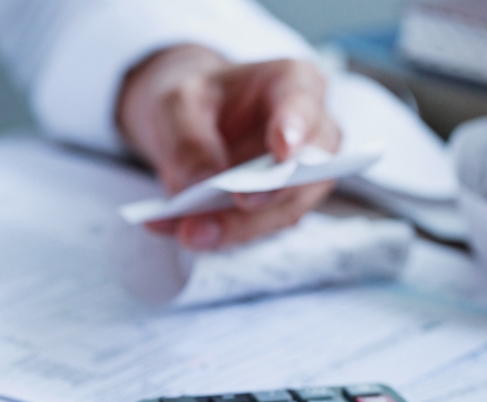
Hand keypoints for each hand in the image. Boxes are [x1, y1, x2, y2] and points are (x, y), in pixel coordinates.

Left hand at [117, 45, 341, 249]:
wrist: (187, 120)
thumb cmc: (194, 98)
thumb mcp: (176, 104)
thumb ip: (189, 141)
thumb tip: (203, 183)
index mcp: (292, 83)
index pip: (303, 106)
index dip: (297, 130)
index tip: (283, 151)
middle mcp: (310, 132)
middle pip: (306, 170)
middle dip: (268, 194)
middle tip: (234, 203)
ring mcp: (299, 176)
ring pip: (284, 210)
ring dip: (237, 226)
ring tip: (189, 232)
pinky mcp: (276, 208)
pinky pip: (254, 227)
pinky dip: (216, 232)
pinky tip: (176, 229)